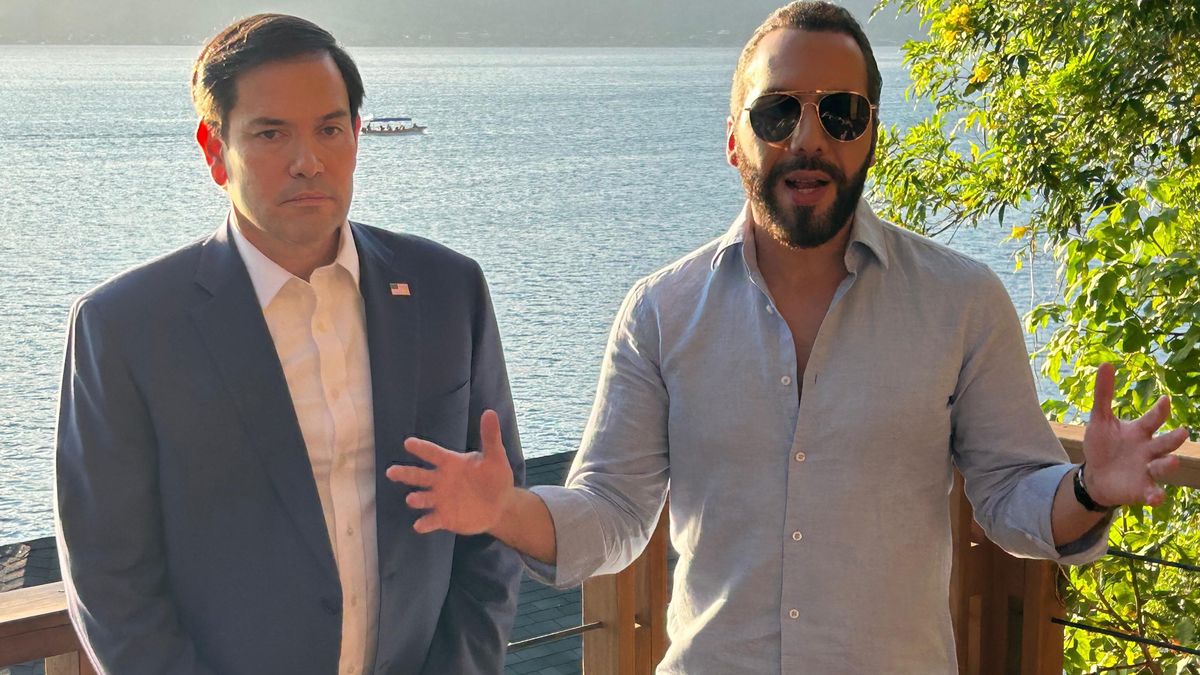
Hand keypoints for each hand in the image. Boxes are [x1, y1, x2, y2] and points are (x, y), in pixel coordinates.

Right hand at [385, 409, 515, 534]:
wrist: (500, 506)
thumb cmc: (495, 478)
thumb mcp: (495, 457)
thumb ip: (490, 437)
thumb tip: (490, 412)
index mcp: (451, 463)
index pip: (433, 453)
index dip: (421, 448)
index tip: (408, 443)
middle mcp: (441, 480)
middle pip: (419, 475)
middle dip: (405, 473)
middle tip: (391, 471)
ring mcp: (441, 499)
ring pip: (423, 498)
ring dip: (416, 498)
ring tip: (411, 499)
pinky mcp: (444, 517)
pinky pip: (432, 520)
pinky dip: (425, 523)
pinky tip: (419, 525)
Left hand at [1082, 363, 1189, 506]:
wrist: (1096, 475)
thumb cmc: (1102, 445)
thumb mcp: (1100, 419)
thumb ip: (1104, 394)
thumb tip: (1106, 363)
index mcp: (1141, 431)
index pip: (1153, 419)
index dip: (1160, 410)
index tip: (1164, 400)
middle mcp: (1149, 450)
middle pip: (1165, 443)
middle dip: (1174, 438)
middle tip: (1183, 432)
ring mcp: (1148, 469)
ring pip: (1163, 466)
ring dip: (1168, 464)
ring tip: (1171, 461)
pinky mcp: (1142, 489)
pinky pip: (1153, 492)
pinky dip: (1155, 495)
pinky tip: (1156, 498)